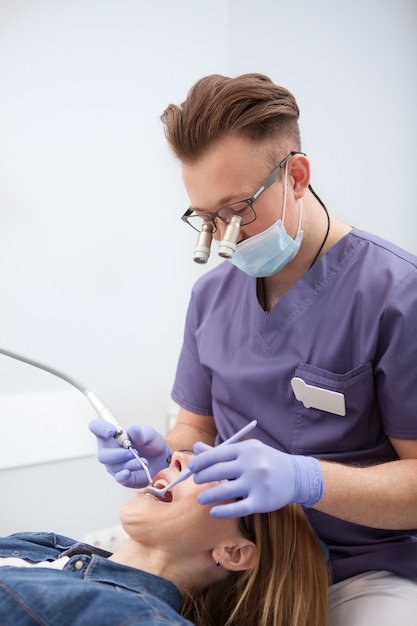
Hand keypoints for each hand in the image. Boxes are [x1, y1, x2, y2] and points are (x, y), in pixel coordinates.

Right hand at [89, 419, 170, 487]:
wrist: (161, 459)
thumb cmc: (150, 443)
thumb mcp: (149, 433)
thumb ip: (141, 432)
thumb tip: (133, 431)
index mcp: (112, 434)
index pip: (97, 427)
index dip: (100, 428)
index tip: (112, 431)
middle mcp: (109, 450)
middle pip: (102, 454)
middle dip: (117, 454)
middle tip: (132, 452)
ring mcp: (114, 465)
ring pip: (112, 466)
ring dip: (128, 463)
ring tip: (142, 461)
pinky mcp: (122, 477)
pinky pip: (119, 478)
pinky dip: (124, 475)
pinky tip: (130, 472)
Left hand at [187, 439, 322, 517]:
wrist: (296, 476)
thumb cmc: (266, 462)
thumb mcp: (247, 451)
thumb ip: (221, 452)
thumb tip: (196, 448)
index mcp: (247, 449)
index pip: (217, 454)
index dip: (201, 461)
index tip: (192, 468)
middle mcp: (252, 464)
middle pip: (218, 471)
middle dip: (202, 477)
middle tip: (195, 482)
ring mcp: (257, 484)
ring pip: (225, 490)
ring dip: (209, 495)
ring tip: (201, 499)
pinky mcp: (262, 502)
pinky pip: (238, 508)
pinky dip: (223, 511)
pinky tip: (213, 512)